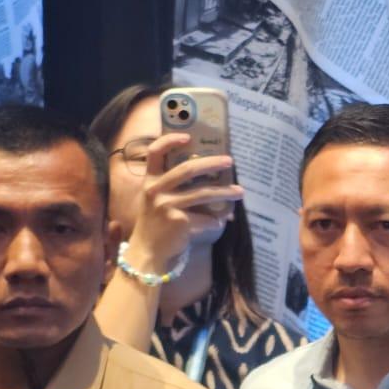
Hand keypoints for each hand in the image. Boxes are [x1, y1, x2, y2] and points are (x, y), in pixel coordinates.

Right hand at [116, 134, 241, 279]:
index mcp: (150, 180)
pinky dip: (216, 221)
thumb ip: (172, 187)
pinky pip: (207, 218)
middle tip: (229, 161)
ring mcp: (167, 206)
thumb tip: (209, 177)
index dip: (170, 140)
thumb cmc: (157, 224)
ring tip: (240, 192)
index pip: (155, 152)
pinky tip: (221, 222)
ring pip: (204, 194)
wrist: (148, 252)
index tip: (188, 136)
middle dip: (212, 163)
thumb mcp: (156, 200)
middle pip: (187, 169)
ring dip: (225, 192)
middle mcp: (156, 190)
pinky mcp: (180, 222)